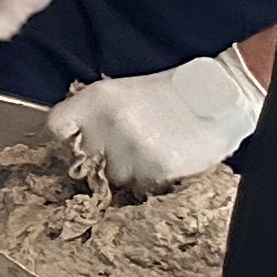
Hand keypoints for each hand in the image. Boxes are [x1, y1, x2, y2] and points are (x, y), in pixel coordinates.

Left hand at [51, 51, 264, 186]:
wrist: (220, 96)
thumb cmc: (169, 92)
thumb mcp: (122, 92)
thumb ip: (93, 114)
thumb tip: (71, 139)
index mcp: (97, 100)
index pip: (56, 127)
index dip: (67, 136)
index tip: (78, 140)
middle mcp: (110, 124)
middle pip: (86, 158)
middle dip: (102, 155)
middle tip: (128, 143)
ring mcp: (134, 148)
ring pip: (114, 176)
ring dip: (129, 169)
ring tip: (152, 148)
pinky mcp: (158, 168)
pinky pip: (142, 184)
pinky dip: (152, 177)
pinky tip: (166, 156)